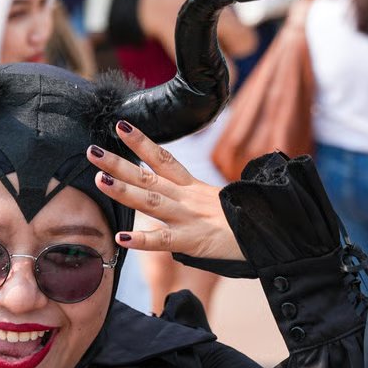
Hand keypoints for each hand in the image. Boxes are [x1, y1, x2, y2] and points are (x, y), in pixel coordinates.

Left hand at [87, 121, 243, 259]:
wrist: (275, 235)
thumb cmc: (247, 220)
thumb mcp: (216, 201)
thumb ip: (192, 197)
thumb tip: (173, 195)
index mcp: (192, 187)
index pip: (163, 159)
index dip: (141, 142)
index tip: (119, 125)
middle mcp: (186, 198)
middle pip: (147, 176)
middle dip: (118, 163)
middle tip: (91, 150)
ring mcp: (188, 218)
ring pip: (151, 201)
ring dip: (123, 190)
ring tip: (98, 179)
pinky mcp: (193, 241)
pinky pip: (163, 241)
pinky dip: (142, 239)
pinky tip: (121, 237)